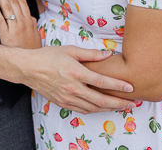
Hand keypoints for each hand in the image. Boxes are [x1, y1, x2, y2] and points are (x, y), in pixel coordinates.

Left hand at [0, 0, 40, 48]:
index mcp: (30, 21)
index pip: (22, 2)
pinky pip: (0, 19)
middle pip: (14, 1)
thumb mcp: (35, 35)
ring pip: (7, 7)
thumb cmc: (31, 50)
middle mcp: (23, 22)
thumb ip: (32, 25)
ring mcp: (15, 28)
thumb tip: (29, 17)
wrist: (29, 63)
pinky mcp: (7, 35)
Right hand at [18, 46, 136, 113]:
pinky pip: (83, 110)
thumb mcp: (69, 50)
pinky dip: (95, 110)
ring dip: (109, 108)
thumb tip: (108, 53)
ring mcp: (68, 98)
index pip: (102, 81)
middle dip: (119, 103)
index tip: (131, 88)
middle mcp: (73, 88)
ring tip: (121, 107)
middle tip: (133, 103)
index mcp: (76, 72)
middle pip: (101, 100)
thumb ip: (90, 53)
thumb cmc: (48, 56)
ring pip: (93, 108)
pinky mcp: (63, 103)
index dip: (118, 86)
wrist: (28, 68)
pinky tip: (102, 107)